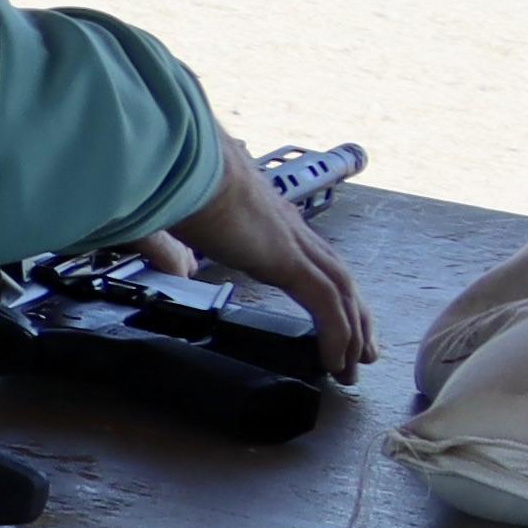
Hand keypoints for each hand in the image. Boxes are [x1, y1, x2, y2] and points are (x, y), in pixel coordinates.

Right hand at [154, 142, 376, 377]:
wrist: (179, 162)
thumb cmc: (169, 182)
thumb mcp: (166, 219)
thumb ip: (168, 246)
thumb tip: (174, 266)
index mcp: (266, 219)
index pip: (310, 258)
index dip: (326, 289)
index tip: (329, 316)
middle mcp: (289, 230)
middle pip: (339, 278)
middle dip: (355, 316)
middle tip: (361, 352)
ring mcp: (293, 243)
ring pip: (342, 293)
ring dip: (354, 332)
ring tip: (354, 366)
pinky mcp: (289, 260)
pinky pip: (326, 306)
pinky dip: (336, 336)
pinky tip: (333, 361)